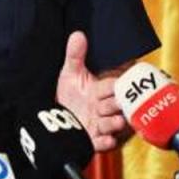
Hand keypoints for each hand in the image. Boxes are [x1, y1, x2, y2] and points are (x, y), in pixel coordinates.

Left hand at [56, 31, 128, 151]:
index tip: (120, 84)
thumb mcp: (70, 74)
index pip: (112, 86)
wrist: (57, 119)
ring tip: (115, 120)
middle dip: (117, 104)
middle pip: (114, 105)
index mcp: (98, 91)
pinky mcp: (93, 140)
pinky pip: (102, 143)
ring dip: (113, 123)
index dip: (116, 85)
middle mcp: (101, 108)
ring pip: (111, 124)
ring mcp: (98, 124)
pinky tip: (106, 140)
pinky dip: (105, 142)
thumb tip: (77, 35)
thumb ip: (75, 55)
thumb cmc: (71, 95)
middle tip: (119, 102)